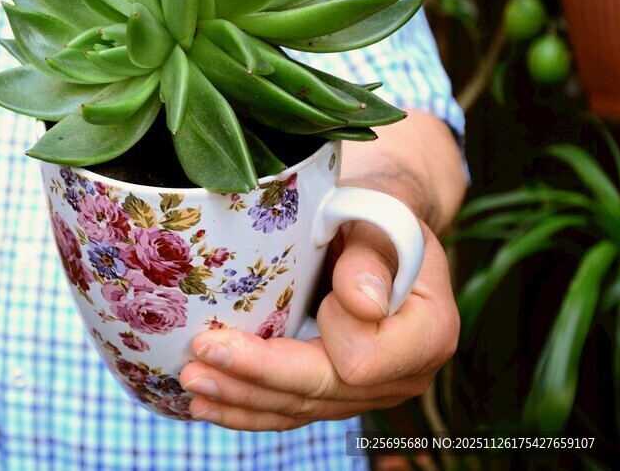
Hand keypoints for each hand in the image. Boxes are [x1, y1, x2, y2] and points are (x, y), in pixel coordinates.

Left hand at [178, 219, 458, 429]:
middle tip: (197, 363)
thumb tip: (362, 304)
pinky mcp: (334, 391)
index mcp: (428, 331)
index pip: (361, 362)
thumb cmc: (376, 209)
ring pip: (298, 409)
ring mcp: (368, 390)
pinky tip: (208, 404)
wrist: (375, 223)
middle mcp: (404, 374)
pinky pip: (289, 410)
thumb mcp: (380, 214)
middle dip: (256, 379)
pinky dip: (246, 408)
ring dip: (240, 399)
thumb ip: (371, 256)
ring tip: (191, 383)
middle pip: (321, 393)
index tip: (306, 295)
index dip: (327, 336)